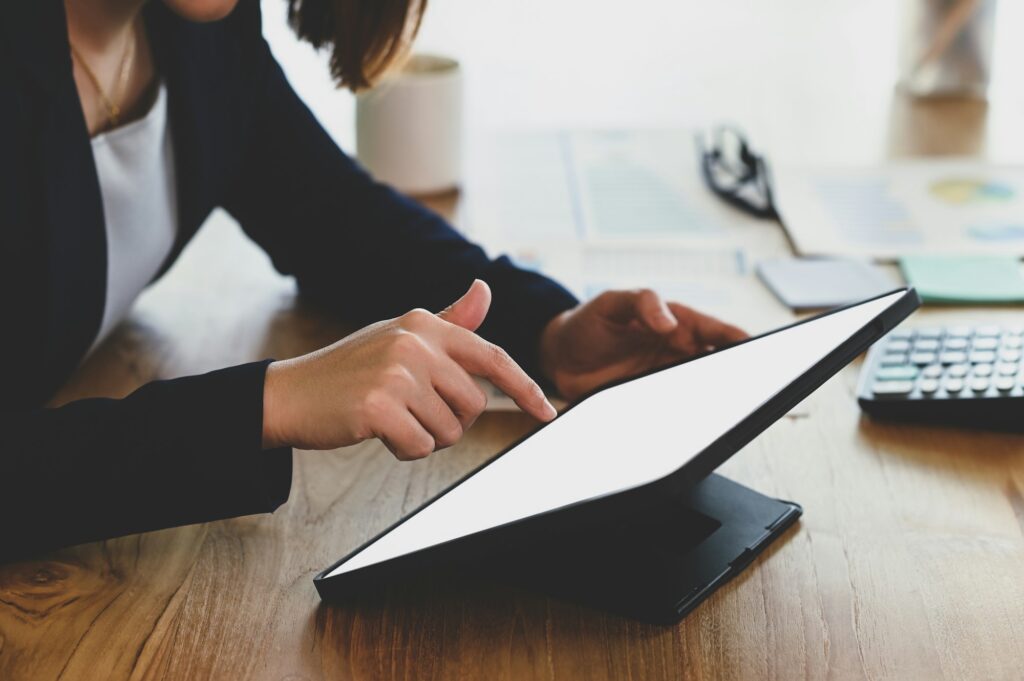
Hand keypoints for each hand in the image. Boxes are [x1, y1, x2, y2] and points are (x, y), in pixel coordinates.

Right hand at [262, 280, 556, 457]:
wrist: (292, 393)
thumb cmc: (351, 369)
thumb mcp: (401, 336)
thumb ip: (449, 320)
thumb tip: (485, 288)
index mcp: (425, 323)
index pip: (493, 357)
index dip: (525, 389)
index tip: (547, 413)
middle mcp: (415, 342)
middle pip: (474, 405)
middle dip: (451, 422)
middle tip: (414, 413)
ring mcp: (396, 373)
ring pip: (449, 431)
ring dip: (426, 437)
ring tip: (392, 418)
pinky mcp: (379, 406)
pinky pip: (420, 447)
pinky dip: (404, 450)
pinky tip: (378, 432)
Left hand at [539, 288, 746, 399]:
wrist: (558, 357)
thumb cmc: (588, 322)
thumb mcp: (611, 303)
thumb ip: (641, 303)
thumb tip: (669, 321)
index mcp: (677, 324)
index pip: (716, 331)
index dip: (738, 340)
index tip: (753, 350)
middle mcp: (678, 353)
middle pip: (717, 365)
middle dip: (735, 374)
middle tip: (745, 386)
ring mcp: (666, 379)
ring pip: (700, 390)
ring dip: (711, 400)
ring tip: (719, 410)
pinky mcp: (650, 401)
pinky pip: (675, 410)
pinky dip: (684, 418)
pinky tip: (688, 425)